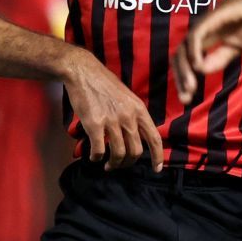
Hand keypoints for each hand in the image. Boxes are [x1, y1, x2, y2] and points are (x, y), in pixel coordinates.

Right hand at [61, 47, 162, 169]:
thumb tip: (135, 135)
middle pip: (136, 151)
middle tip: (119, 165)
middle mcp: (128, 117)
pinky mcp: (94, 124)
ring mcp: (112, 121)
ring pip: (119, 153)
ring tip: (106, 165)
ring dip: (113, 164)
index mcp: (139, 110)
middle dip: (128, 163)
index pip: (154, 138)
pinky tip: (93, 156)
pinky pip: (99, 150)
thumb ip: (133, 115)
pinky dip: (97, 157)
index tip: (157, 169)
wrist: (83, 72)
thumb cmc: (103, 84)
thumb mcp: (127, 97)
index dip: (158, 156)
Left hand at [173, 0, 241, 102]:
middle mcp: (197, 35)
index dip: (184, 79)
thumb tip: (201, 71)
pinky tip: (198, 67)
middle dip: (180, 79)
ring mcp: (201, 27)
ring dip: (185, 71)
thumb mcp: (234, 47)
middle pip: (178, 59)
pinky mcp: (208, 21)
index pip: (185, 62)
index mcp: (203, 42)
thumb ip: (219, 58)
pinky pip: (195, 38)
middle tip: (185, 99)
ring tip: (191, 88)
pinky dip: (193, 53)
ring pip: (183, 50)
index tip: (187, 98)